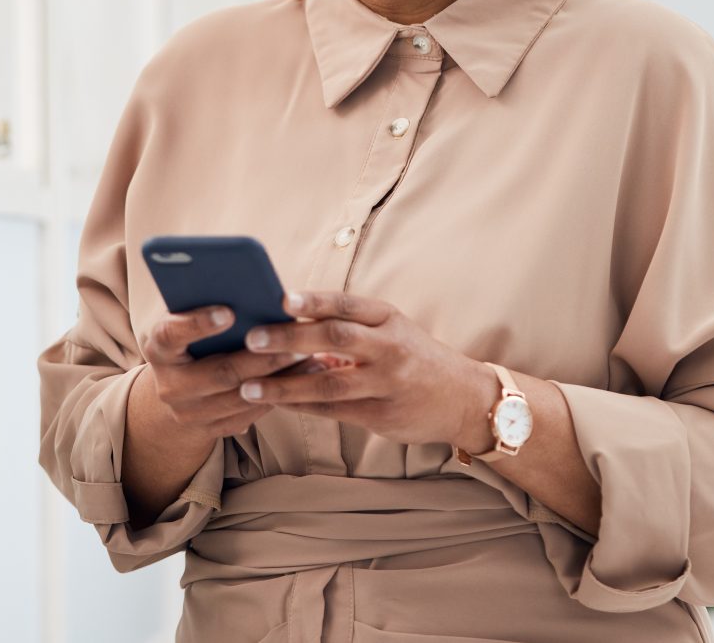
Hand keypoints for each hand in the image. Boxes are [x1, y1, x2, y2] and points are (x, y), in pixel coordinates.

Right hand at [137, 305, 316, 441]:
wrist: (176, 392)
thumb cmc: (190, 342)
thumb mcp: (187, 323)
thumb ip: (207, 307)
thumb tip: (252, 290)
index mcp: (158, 348)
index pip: (171, 334)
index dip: (197, 324)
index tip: (229, 311)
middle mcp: (169, 384)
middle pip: (220, 372)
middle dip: (262, 356)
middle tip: (295, 338)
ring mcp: (188, 413)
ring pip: (240, 397)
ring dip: (278, 377)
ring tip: (307, 355)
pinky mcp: (210, 431)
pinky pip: (249, 415)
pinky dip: (278, 395)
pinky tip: (302, 377)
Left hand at [235, 290, 489, 446]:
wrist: (464, 398)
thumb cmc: (414, 356)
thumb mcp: (390, 329)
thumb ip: (348, 326)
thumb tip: (289, 320)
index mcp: (388, 318)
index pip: (347, 304)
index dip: (314, 300)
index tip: (282, 298)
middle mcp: (389, 347)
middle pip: (335, 338)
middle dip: (290, 338)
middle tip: (252, 339)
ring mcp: (386, 383)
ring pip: (328, 383)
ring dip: (285, 384)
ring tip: (249, 386)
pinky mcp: (382, 415)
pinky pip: (333, 410)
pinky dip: (301, 406)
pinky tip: (275, 402)